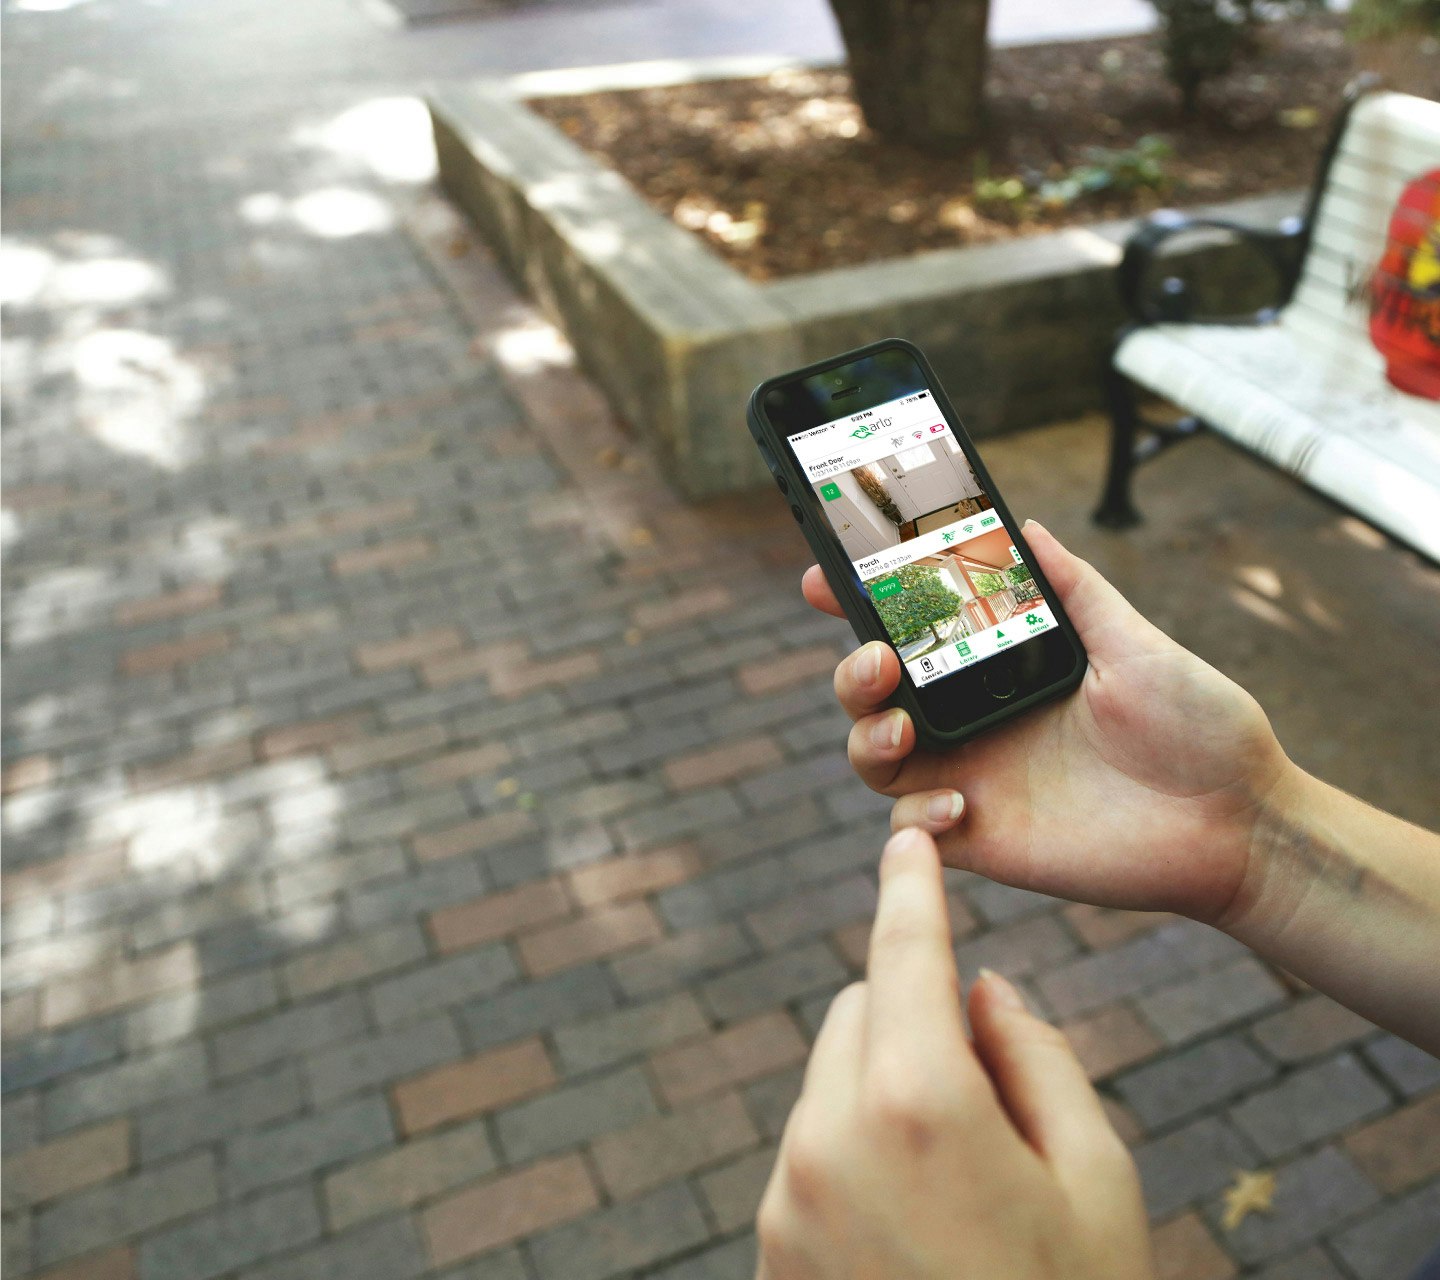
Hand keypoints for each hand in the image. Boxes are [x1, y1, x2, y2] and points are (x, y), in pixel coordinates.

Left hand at [756, 828, 1151, 1279]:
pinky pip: (812, 1146)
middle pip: (860, 1009)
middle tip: (988, 1093)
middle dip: (914, 1018)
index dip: (912, 886)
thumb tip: (979, 987)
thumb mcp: (1096, 1177)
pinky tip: (917, 1226)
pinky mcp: (771, 1242)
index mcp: (918, 1100)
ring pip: (830, 1078)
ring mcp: (788, 1193)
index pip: (904, 952)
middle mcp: (828, 1132)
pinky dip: (854, 1144)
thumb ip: (1036, 1054)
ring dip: (883, 1085)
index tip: (907, 837)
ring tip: (960, 1187)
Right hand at [805, 521, 1291, 923]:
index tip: (825, 578)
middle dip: (852, 670)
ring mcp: (973, 779)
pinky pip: (913, 826)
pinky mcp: (980, 839)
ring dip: (866, 735)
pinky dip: (917, 813)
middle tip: (878, 657)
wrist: (1241, 824)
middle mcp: (975, 721)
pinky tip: (963, 802)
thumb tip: (1024, 526)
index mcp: (1001, 668)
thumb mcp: (1135, 642)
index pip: (914, 630)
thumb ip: (1073, 589)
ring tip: (900, 725)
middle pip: (875, 692)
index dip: (860, 604)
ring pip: (874, 755)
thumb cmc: (1201, 728)